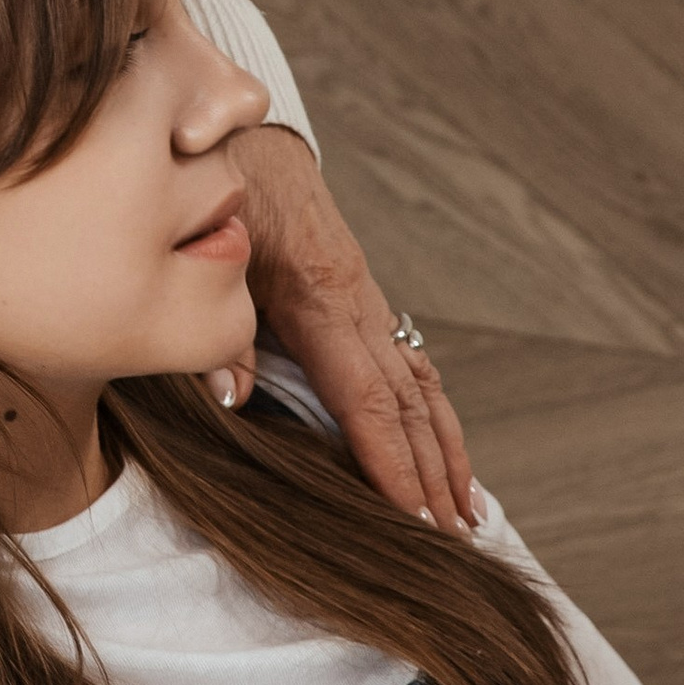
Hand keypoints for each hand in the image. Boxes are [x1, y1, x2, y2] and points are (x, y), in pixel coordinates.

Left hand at [233, 126, 474, 530]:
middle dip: (433, 476)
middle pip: (408, 403)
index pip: (367, 398)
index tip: (415, 519)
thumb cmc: (222, 194)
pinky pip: (411, 365)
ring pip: (421, 387)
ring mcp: (368, 300)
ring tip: (470, 515)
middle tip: (456, 544)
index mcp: (320, 297)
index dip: (392, 462)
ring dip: (448, 453)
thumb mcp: (213, 253)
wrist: (245, 139)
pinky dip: (435, 415)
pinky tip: (448, 452)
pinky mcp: (364, 298)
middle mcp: (358, 303)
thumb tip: (234, 399)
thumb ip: (220, 328)